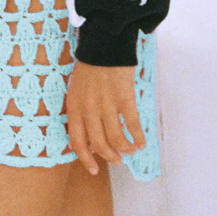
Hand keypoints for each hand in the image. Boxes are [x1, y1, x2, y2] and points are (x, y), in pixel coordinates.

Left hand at [65, 59, 145, 175]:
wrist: (104, 45)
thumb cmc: (90, 67)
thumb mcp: (77, 90)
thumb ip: (80, 113)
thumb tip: (90, 139)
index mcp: (74, 107)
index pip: (77, 142)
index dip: (86, 160)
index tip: (94, 171)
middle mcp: (89, 109)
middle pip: (99, 144)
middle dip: (110, 156)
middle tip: (117, 160)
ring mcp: (106, 104)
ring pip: (116, 139)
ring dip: (125, 149)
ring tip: (131, 150)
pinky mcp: (124, 97)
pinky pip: (132, 125)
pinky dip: (138, 137)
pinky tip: (142, 142)